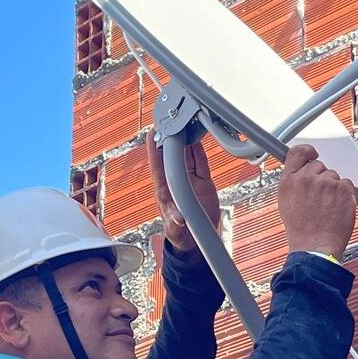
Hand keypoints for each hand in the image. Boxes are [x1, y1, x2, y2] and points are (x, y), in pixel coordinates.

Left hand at [146, 130, 220, 253]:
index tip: (155, 130)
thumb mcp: (176, 231)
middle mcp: (175, 180)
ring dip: (185, 138)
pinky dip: (199, 148)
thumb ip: (177, 225)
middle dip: (171, 135)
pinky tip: (198, 135)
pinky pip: (200, 161)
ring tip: (187, 120)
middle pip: (171, 153)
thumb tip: (179, 218)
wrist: (196, 241)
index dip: (155, 146)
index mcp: (164, 188)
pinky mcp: (202, 180)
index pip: (157, 163)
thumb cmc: (180, 235)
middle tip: (173, 117)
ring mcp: (189, 179)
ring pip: (186, 153)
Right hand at [277, 145, 356, 259]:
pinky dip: (344, 195)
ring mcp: (326, 182)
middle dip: (321, 178)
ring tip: (327, 207)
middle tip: (319, 197)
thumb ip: (293, 181)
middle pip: (319, 165)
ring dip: (333, 188)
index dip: (308, 151)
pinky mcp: (343, 189)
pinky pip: (346, 184)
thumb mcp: (286, 201)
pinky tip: (336, 208)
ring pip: (333, 176)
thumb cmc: (301, 228)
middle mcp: (306, 178)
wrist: (315, 245)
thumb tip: (300, 171)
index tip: (313, 154)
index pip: (298, 152)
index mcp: (289, 180)